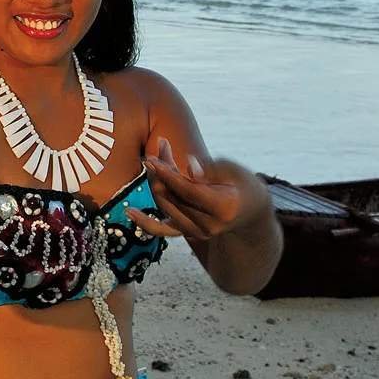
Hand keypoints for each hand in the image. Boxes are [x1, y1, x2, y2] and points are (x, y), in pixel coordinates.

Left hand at [126, 137, 272, 242]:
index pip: (188, 191)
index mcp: (223, 208)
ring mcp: (198, 233)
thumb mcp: (234, 170)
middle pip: (174, 197)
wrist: (249, 210)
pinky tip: (129, 212)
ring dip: (157, 181)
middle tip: (160, 144)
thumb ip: (211, 168)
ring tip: (157, 157)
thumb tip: (189, 165)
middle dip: (162, 170)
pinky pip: (163, 231)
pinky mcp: (189, 233)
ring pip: (166, 206)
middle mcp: (208, 226)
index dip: (168, 174)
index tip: (152, 158)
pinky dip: (146, 223)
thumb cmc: (243, 184)